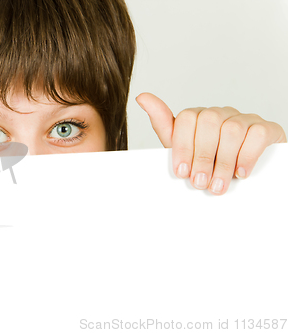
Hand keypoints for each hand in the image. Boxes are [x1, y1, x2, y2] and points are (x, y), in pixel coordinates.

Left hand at [136, 93, 286, 194]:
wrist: (243, 174)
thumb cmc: (209, 162)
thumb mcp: (182, 149)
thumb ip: (163, 125)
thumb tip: (142, 97)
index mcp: (198, 117)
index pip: (186, 119)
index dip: (182, 146)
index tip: (181, 171)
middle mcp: (220, 114)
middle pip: (208, 123)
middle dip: (202, 156)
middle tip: (200, 182)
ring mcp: (244, 119)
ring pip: (232, 130)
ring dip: (223, 162)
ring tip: (217, 185)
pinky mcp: (266, 129)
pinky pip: (257, 134)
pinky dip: (247, 156)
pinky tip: (241, 173)